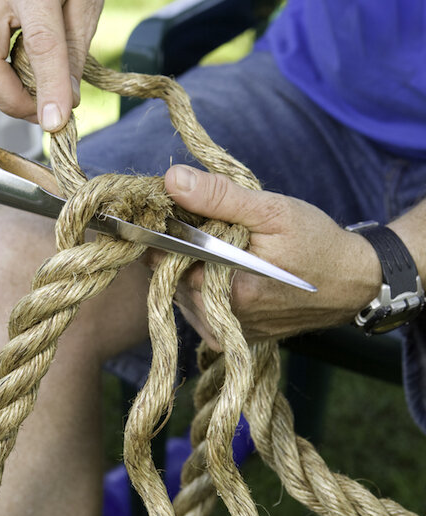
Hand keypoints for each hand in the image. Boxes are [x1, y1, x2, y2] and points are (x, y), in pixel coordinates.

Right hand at [0, 0, 104, 129]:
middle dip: (11, 99)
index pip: (39, 43)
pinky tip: (19, 79)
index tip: (57, 122)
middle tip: (44, 115)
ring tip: (36, 97)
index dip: (49, 88)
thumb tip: (65, 105)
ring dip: (3, 94)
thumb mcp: (88, 6)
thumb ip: (75, 56)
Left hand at [163, 165, 382, 344]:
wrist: (351, 282)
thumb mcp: (271, 211)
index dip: (165, 232)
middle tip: (210, 227)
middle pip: (169, 275)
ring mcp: (224, 331)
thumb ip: (218, 197)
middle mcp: (220, 319)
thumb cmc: (316, 243)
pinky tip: (224, 269)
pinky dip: (201, 283)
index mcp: (228, 291)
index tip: (178, 212)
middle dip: (181, 247)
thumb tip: (172, 180)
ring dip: (190, 265)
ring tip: (223, 248)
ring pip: (180, 290)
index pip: (164, 260)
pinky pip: (196, 306)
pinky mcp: (229, 335)